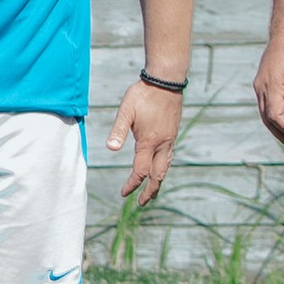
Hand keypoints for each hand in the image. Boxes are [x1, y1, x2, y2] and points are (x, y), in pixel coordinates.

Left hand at [108, 79, 182, 206]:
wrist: (165, 81)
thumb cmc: (143, 95)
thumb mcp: (126, 111)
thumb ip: (118, 131)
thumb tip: (110, 149)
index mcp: (149, 142)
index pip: (140, 170)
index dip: (132, 184)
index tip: (124, 193)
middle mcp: (162, 144)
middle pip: (157, 175)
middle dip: (150, 190)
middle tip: (143, 203)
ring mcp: (170, 139)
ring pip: (165, 167)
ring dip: (158, 181)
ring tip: (153, 190)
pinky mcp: (173, 133)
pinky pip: (169, 157)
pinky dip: (163, 168)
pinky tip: (159, 167)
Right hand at [253, 31, 283, 150]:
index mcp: (271, 87)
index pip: (275, 116)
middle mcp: (261, 89)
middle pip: (267, 120)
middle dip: (281, 135)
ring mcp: (259, 87)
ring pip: (265, 114)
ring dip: (278, 129)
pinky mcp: (262, 84)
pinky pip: (266, 106)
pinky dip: (274, 118)